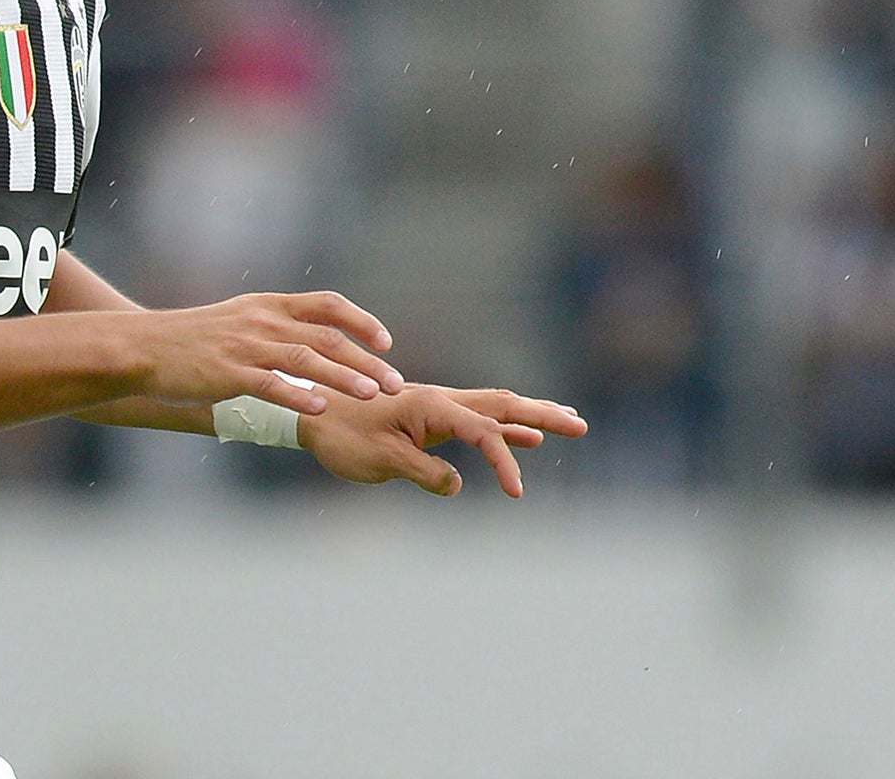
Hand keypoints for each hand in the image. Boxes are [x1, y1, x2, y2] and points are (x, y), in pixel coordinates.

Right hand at [134, 292, 405, 415]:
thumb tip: (313, 343)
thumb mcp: (237, 320)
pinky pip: (271, 384)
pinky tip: (322, 409)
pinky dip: (300, 395)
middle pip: (327, 337)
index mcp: (267, 305)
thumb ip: (273, 327)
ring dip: (344, 377)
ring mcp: (245, 346)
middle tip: (394, 382)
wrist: (143, 347)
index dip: (361, 321)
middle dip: (366, 360)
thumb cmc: (191, 340)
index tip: (386, 342)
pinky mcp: (228, 373)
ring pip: (307, 359)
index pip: (327, 304)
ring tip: (372, 394)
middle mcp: (262, 321)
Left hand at [299, 384, 588, 497]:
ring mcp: (437, 409)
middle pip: (502, 405)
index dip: (505, 460)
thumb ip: (422, 471)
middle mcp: (439, 400)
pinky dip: (506, 429)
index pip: (483, 431)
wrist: (312, 416)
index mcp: (430, 404)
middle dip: (543, 414)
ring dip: (531, 417)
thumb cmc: (341, 436)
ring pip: (493, 410)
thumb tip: (457, 485)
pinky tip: (527, 438)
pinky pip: (478, 423)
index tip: (515, 493)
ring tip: (569, 422)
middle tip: (582, 423)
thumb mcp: (380, 461)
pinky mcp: (431, 421)